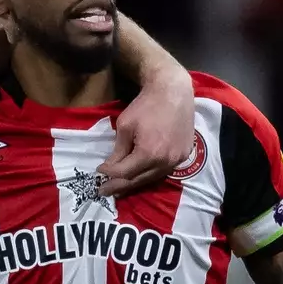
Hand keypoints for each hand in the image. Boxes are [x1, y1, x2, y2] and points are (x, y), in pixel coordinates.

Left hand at [97, 71, 193, 195]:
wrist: (174, 92)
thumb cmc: (146, 105)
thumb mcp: (125, 126)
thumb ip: (118, 151)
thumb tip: (109, 168)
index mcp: (149, 154)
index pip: (125, 172)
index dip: (110, 173)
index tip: (99, 171)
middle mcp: (165, 162)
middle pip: (138, 180)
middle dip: (119, 186)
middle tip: (104, 191)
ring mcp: (177, 160)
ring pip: (152, 178)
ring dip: (134, 183)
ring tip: (119, 187)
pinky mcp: (184, 156)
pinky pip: (163, 171)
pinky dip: (149, 174)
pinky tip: (139, 175)